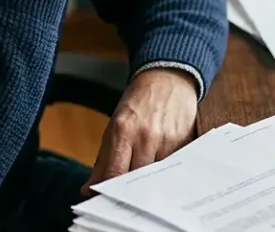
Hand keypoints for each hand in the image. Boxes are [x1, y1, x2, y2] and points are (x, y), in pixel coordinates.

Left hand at [81, 68, 198, 195]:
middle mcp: (146, 136)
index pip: (114, 173)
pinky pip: (173, 167)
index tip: (104, 197)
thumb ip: (103, 159)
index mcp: (123, 130)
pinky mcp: (185, 142)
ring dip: (148, 181)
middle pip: (135, 178)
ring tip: (143, 175)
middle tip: (123, 192)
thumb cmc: (138, 103)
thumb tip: (89, 188)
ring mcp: (168, 140)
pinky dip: (165, 172)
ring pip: (155, 176)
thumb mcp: (114, 126)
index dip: (108, 190)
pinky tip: (161, 166)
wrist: (168, 78)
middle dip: (128, 189)